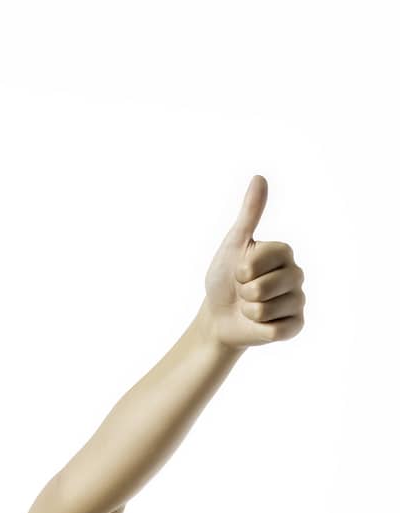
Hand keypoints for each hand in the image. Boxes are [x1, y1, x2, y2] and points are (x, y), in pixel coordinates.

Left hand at [201, 175, 305, 350]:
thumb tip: (259, 177)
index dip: (241, 269)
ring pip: (265, 309)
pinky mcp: (296, 325)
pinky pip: (275, 330)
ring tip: (250, 307)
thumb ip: (249, 214)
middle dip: (243, 293)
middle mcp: (296, 274)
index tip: (240, 271)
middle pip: (262, 287)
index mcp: (284, 252)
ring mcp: (298, 300)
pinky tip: (259, 324)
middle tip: (244, 292)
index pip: (261, 260)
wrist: (219, 316)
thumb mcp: (234, 245)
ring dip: (249, 312)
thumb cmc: (225, 279)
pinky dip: (259, 330)